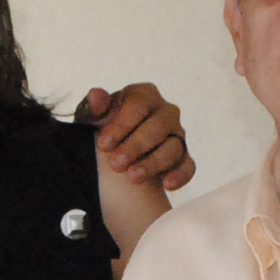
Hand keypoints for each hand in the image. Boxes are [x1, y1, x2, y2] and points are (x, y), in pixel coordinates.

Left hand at [80, 84, 196, 191]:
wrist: (112, 151)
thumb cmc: (102, 127)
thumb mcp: (92, 117)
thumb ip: (93, 106)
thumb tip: (96, 96)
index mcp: (144, 95)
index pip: (138, 105)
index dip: (121, 125)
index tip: (103, 144)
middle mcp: (165, 112)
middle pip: (158, 126)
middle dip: (136, 146)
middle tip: (116, 165)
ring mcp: (177, 134)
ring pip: (173, 147)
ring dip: (153, 163)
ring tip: (133, 177)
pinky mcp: (183, 157)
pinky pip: (188, 166)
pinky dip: (179, 175)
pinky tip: (166, 185)